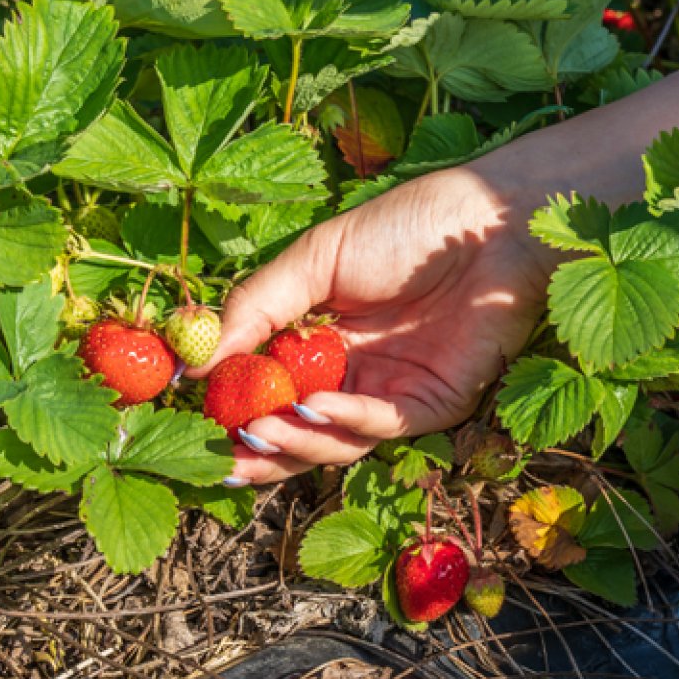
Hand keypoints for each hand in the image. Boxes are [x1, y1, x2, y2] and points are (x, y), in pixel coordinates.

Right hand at [193, 57, 678, 484]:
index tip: (187, 423)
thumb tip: (195, 364)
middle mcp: (357, 377)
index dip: (232, 412)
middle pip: (300, 433)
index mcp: (324, 344)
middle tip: (216, 459)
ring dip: (295, 440)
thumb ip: (258, 305)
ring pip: (337, 440)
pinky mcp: (439, 403)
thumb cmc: (408, 227)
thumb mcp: (317, 259)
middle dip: (258, 450)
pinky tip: (313, 406)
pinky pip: (384, 425)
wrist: (490, 218)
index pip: (271, 393)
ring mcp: (397, 394)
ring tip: (257, 429)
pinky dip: (345, 420)